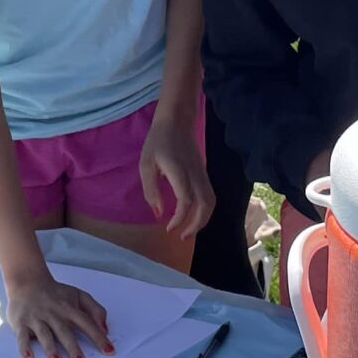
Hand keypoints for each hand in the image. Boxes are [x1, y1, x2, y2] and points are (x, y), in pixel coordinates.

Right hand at [5, 269, 111, 357]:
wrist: (28, 281)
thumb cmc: (56, 293)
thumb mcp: (79, 295)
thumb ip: (95, 310)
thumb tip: (105, 329)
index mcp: (69, 308)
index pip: (87, 323)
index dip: (98, 337)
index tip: (109, 351)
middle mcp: (53, 314)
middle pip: (64, 332)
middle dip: (73, 348)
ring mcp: (36, 318)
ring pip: (44, 335)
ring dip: (50, 349)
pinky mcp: (21, 322)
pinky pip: (22, 336)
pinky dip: (24, 347)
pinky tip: (29, 357)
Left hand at [139, 113, 213, 240]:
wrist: (177, 120)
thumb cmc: (158, 141)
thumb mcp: (146, 164)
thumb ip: (151, 190)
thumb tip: (158, 213)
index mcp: (178, 170)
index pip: (186, 199)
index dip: (180, 218)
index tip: (169, 228)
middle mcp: (195, 173)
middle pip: (205, 204)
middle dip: (196, 224)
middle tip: (182, 237)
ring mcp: (202, 173)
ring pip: (211, 201)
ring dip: (203, 219)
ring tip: (189, 230)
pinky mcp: (204, 173)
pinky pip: (210, 195)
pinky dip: (204, 210)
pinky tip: (193, 216)